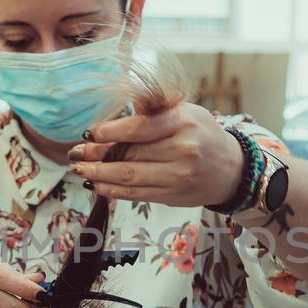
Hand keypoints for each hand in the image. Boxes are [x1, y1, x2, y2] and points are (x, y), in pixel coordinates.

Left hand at [68, 103, 244, 207]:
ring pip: (130, 177)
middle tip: (76, 153)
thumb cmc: (202, 133)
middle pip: (131, 154)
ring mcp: (178, 176)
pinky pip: (136, 194)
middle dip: (98, 154)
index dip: (111, 131)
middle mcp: (183, 150)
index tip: (90, 132)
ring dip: (99, 175)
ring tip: (80, 170)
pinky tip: (97, 184)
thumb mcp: (185, 111)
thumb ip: (153, 111)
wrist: (232, 169)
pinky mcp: (172, 196)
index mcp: (183, 122)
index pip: (140, 127)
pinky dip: (113, 190)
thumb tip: (114, 115)